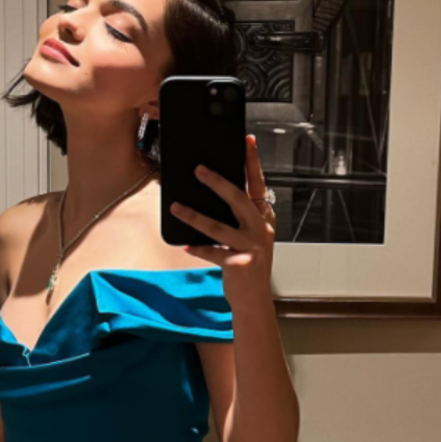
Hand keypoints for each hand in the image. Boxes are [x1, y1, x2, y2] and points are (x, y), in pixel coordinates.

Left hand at [170, 134, 275, 308]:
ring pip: (218, 227)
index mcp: (264, 218)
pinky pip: (212, 252)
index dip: (253, 162)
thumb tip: (213, 193)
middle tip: (199, 169)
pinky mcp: (239, 264)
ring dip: (194, 216)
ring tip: (176, 208)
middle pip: (238, 199)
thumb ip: (238, 217)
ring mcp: (251, 247)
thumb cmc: (248, 265)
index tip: (247, 141)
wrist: (254, 299)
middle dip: (218, 183)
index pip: (258, 184)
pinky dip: (197, 248)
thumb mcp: (249, 237)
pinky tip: (184, 244)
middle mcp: (260, 230)